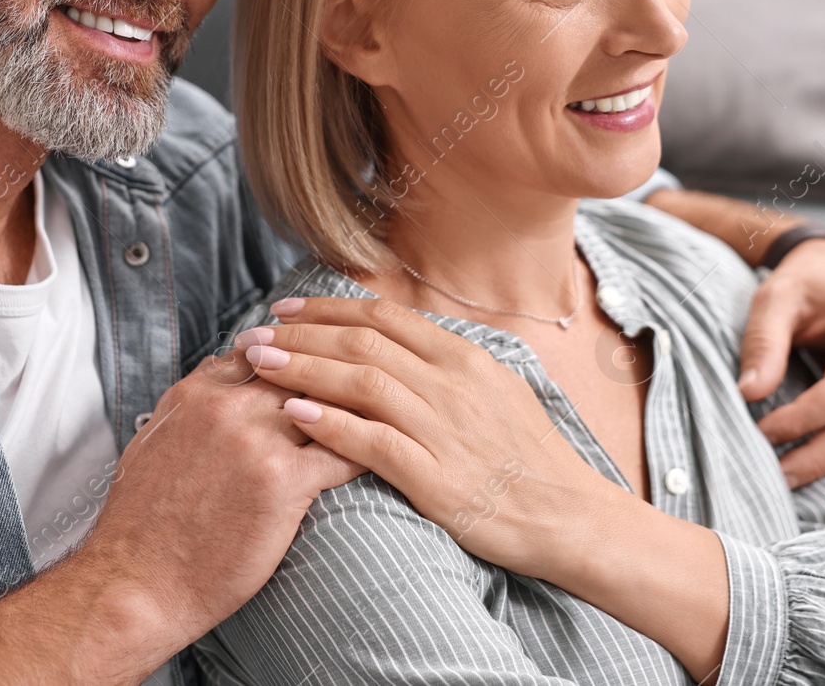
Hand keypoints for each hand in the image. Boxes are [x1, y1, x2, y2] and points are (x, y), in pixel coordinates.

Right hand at [0, 350, 361, 685]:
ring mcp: (257, 441)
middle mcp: (228, 406)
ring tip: (393, 402)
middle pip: (302, 368)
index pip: (263, 350)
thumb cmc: (142, 522)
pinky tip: (389, 449)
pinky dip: (368, 447)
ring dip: (360, 402)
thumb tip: (224, 374)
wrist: (136, 582)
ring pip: (328, 402)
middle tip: (374, 370)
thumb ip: (196, 403)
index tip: (323, 352)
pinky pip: (343, 452)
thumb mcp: (156, 440)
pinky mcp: (283, 482)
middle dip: (336, 368)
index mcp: (198, 392)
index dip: (297, 350)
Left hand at [239, 296, 730, 678]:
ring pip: (360, 381)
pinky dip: (330, 424)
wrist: (572, 516)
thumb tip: (404, 342)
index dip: (327, 308)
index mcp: (465, 358)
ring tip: (259, 365)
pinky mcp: (436, 476)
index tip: (285, 310)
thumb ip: (449, 365)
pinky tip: (295, 414)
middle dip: (300, 333)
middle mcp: (452, 383)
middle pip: (362, 341)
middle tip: (252, 334)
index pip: (384, 317)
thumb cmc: (532, 459)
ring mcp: (445, 428)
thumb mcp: (498, 391)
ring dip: (303, 368)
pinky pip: (373, 441)